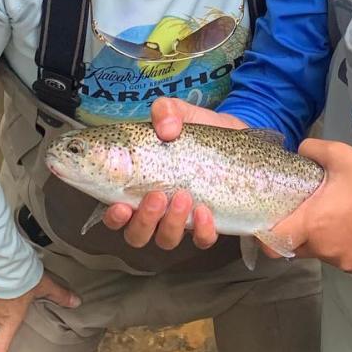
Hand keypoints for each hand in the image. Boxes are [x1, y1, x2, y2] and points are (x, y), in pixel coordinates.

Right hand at [99, 98, 247, 249]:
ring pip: (166, 240)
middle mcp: (156, 209)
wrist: (238, 137)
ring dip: (171, 223)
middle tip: (156, 196)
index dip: (113, 217)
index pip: (117, 212)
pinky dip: (202, 231)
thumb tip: (166, 127)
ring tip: (184, 196)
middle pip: (137, 235)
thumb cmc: (200, 130)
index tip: (119, 205)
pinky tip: (206, 211)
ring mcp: (182, 219)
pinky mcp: (209, 223)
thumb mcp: (182, 114)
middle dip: (143, 222)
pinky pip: (201, 240)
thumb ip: (167, 111)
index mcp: (139, 185)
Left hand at [268, 140, 351, 276]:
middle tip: (309, 212)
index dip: (266, 233)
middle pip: (295, 249)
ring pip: (320, 254)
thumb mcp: (340, 155)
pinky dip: (344, 247)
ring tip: (342, 216)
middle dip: (296, 233)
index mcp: (313, 224)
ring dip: (322, 239)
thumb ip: (310, 150)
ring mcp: (344, 263)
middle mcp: (324, 250)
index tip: (270, 221)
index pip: (272, 242)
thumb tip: (298, 151)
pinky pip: (342, 260)